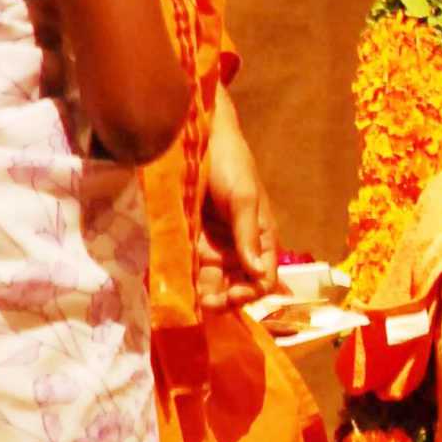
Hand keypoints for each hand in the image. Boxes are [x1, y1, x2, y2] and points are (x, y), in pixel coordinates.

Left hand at [201, 86, 277, 306]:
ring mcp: (212, 244)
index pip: (263, 278)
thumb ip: (249, 235)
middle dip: (225, 298)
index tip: (233, 295)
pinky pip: (190, 267)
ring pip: (212, 281)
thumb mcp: (245, 198)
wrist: (197, 137)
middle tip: (208, 304)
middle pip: (237, 285)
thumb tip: (258, 274)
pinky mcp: (188, 239)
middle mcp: (238, 247)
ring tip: (193, 301)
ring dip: (205, 295)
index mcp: (260, 238)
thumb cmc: (230, 163)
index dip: (251, 292)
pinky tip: (179, 287)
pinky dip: (187, 280)